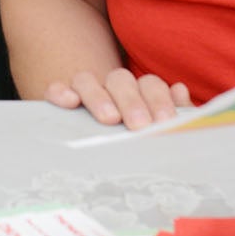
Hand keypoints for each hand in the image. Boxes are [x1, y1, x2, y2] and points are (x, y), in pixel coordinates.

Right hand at [42, 69, 190, 130]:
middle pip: (121, 80)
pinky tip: (69, 102)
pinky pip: (55, 89)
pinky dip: (60, 91)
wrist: (99, 155)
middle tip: (141, 126)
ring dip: (98, 96)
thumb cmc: (139, 142)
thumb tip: (179, 91)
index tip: (165, 122)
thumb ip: (175, 113)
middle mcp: (112, 89)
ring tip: (109, 119)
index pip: (149, 85)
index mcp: (139, 93)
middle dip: (132, 102)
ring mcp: (84, 93)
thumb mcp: (160, 130)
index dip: (159, 101)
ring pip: (87, 80)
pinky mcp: (60, 100)